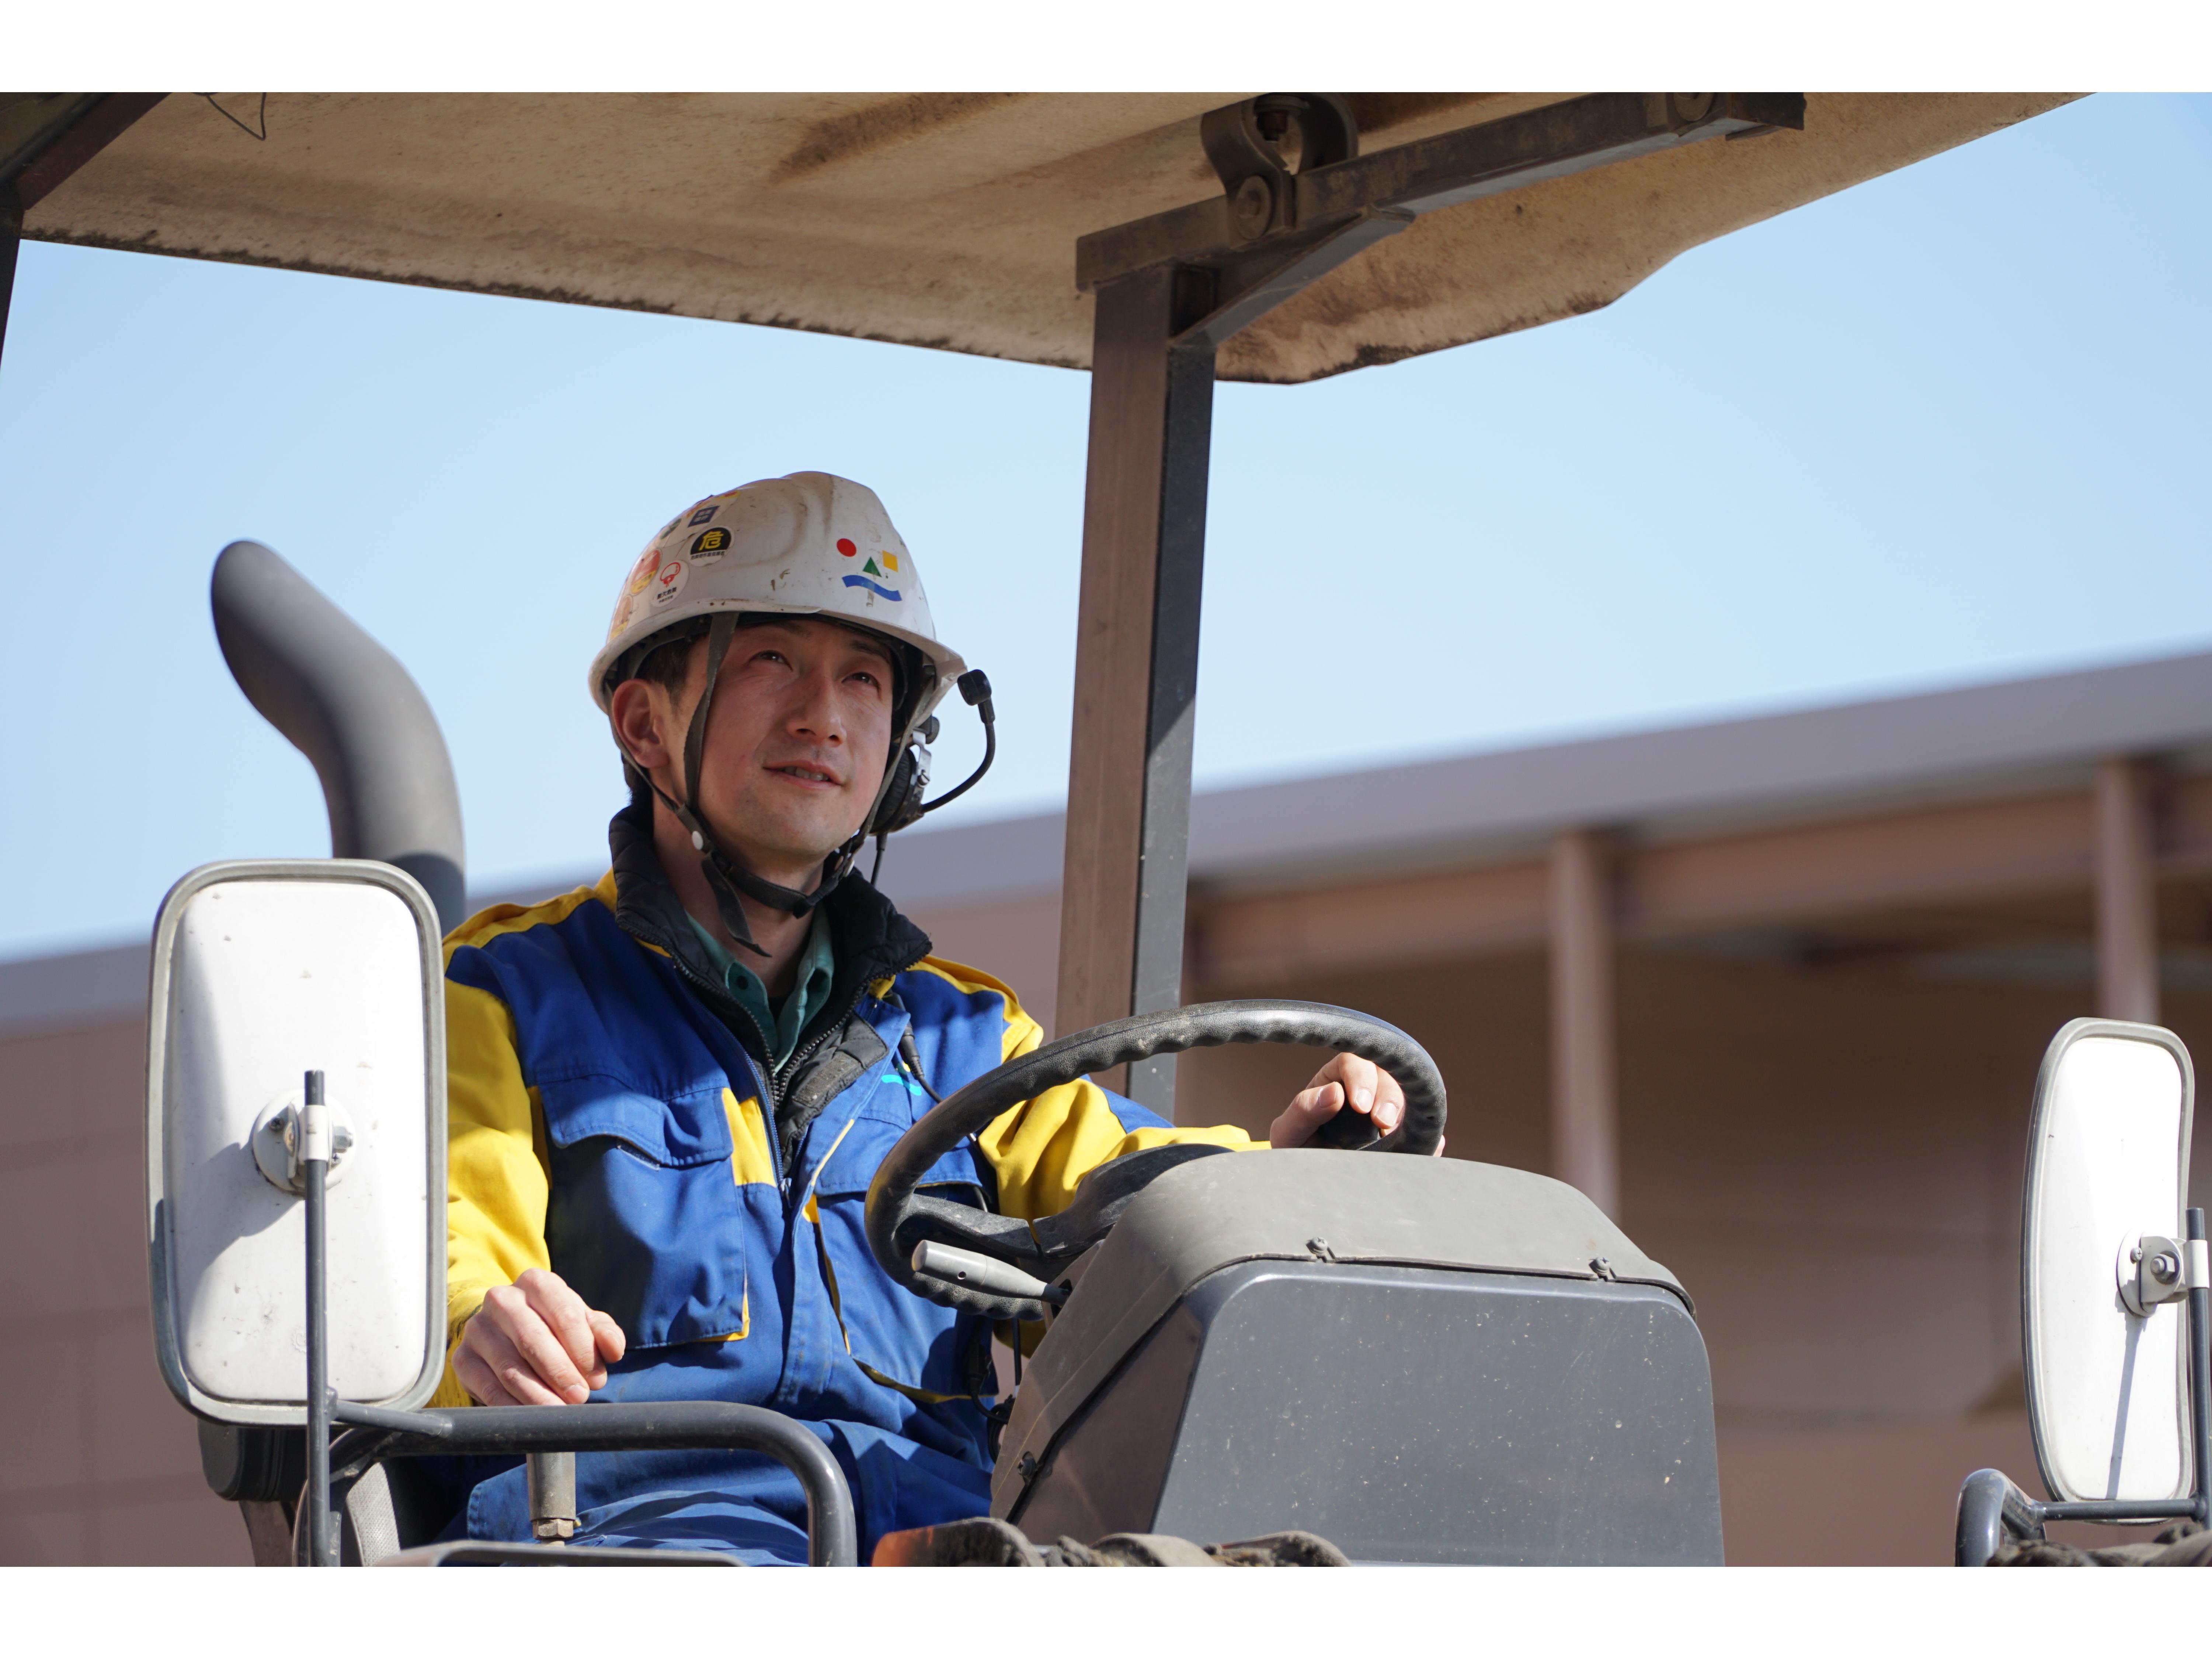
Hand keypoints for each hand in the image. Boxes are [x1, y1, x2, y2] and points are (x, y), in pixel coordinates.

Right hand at [454, 1267, 625, 1405]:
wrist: (504, 1330)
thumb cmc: (552, 1325)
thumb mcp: (581, 1322)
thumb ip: (603, 1332)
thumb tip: (613, 1350)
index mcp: (536, 1283)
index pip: (564, 1313)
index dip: (583, 1349)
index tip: (596, 1377)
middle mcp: (502, 1300)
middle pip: (533, 1340)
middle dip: (560, 1373)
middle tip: (580, 1397)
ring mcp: (478, 1329)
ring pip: (509, 1367)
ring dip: (538, 1395)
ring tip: (559, 1410)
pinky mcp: (462, 1358)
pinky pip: (487, 1387)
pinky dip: (511, 1406)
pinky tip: (531, 1417)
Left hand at [1268, 1052, 1443, 1155]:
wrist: (1304, 1185)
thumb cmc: (1293, 1150)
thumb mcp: (1287, 1131)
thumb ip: (1303, 1110)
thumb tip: (1335, 1092)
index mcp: (1335, 1080)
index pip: (1352, 1063)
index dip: (1360, 1078)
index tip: (1361, 1105)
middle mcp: (1363, 1092)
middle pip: (1386, 1077)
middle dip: (1389, 1097)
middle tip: (1382, 1122)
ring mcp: (1383, 1114)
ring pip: (1407, 1101)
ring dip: (1406, 1115)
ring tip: (1394, 1136)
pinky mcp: (1400, 1140)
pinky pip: (1420, 1133)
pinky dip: (1428, 1138)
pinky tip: (1432, 1145)